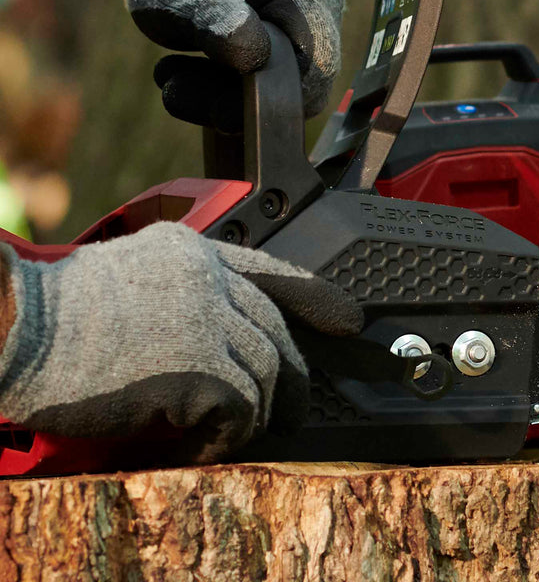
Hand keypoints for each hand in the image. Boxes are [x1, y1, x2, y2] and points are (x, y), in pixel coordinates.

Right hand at [0, 222, 361, 463]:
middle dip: (291, 377)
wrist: (13, 326)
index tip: (348, 319)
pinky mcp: (196, 365)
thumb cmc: (59, 314)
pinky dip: (228, 434)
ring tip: (231, 434)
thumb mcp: (135, 276)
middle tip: (290, 411)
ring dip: (255, 412)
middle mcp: (209, 277)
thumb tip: (228, 334)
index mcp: (194, 253)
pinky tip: (201, 442)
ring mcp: (205, 318)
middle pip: (275, 332)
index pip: (274, 271)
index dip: (316, 297)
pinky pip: (241, 408)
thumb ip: (185, 290)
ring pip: (267, 372)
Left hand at [82, 0, 345, 117]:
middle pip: (296, 88)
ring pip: (277, 92)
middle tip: (172, 90)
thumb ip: (217, 19)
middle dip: (233, 100)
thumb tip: (253, 55)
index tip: (212, 104)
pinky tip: (184, 74)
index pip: (315, 74)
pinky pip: (265, 86)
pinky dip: (222, 89)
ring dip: (220, 97)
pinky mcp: (287, 44)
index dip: (269, 101)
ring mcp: (306, 28)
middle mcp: (321, 11)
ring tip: (168, 78)